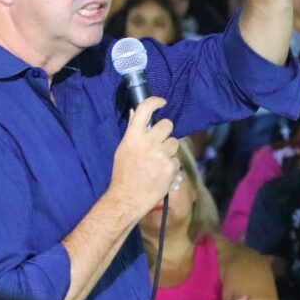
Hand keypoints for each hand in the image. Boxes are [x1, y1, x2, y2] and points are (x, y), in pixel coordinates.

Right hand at [109, 96, 179, 219]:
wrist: (128, 197)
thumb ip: (132, 131)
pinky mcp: (171, 167)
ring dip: (169, 150)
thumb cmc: (123, 173)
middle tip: (159, 142)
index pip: (145, 109)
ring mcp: (161, 154)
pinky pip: (176, 160)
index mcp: (133, 136)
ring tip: (158, 162)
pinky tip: (160, 173)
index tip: (162, 102)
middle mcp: (149, 142)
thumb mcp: (123, 149)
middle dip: (165, 132)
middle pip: (167, 124)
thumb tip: (135, 113)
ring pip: (174, 143)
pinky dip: (170, 166)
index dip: (155, 101)